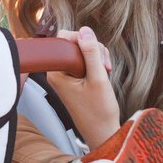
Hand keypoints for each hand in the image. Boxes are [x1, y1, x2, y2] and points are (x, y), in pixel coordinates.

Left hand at [46, 27, 120, 147]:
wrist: (102, 131)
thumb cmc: (99, 111)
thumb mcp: (98, 79)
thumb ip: (91, 53)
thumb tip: (85, 30)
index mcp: (56, 71)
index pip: (63, 39)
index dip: (82, 40)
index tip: (96, 54)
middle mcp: (58, 71)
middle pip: (74, 43)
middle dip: (93, 49)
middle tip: (104, 66)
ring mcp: (66, 74)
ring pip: (83, 51)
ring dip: (98, 57)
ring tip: (106, 72)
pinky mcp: (75, 77)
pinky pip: (85, 60)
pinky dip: (97, 63)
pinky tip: (104, 73)